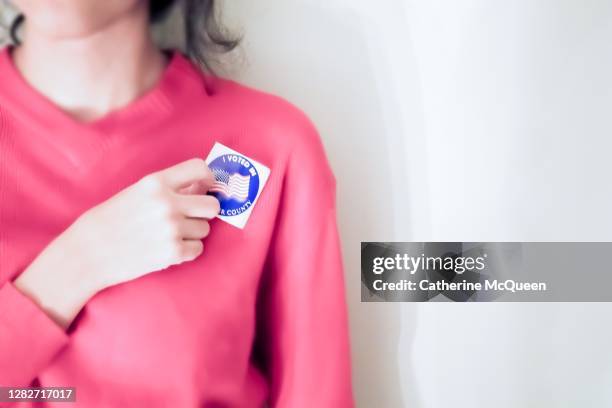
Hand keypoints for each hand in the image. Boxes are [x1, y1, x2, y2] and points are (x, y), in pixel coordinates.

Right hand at [14, 159, 219, 327]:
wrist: (88, 252)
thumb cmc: (112, 219)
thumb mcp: (138, 193)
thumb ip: (170, 188)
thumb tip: (205, 186)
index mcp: (156, 182)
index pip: (200, 168)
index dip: (208, 178)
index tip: (205, 187)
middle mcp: (167, 203)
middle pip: (212, 205)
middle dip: (204, 212)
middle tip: (189, 217)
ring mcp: (171, 229)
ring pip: (205, 229)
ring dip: (192, 233)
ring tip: (168, 234)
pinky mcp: (173, 253)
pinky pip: (198, 249)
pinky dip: (187, 250)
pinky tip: (168, 248)